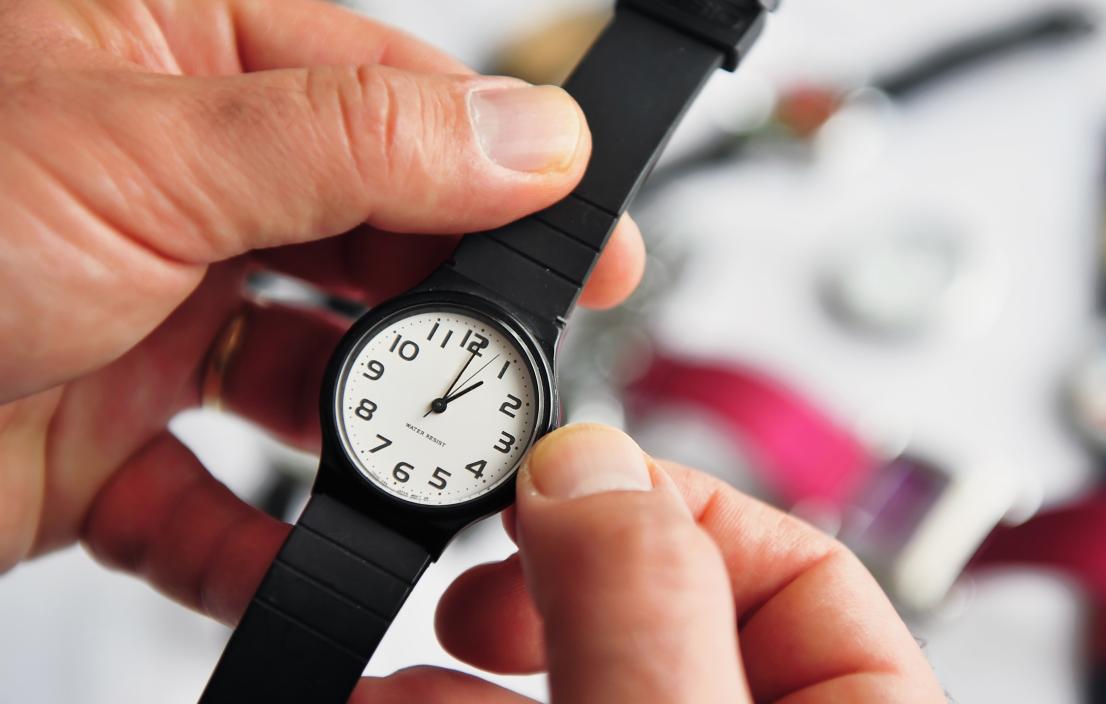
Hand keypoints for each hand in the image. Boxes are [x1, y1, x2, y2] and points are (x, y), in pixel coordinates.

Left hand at [0, 0, 642, 598]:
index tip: (586, 233)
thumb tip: (523, 135)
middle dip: (442, 320)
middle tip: (509, 373)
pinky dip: (259, 550)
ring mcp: (145, 323)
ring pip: (312, 389)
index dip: (501, 167)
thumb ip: (351, 138)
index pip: (389, 101)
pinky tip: (285, 559)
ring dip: (365, 443)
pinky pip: (218, 508)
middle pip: (370, 251)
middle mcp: (174, 194)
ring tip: (416, 474)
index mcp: (178, 68)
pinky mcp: (103, 450)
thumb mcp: (137, 146)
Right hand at [376, 425, 945, 701]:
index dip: (672, 504)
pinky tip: (383, 700)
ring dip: (462, 667)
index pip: (804, 571)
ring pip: (576, 684)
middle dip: (542, 589)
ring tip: (385, 674)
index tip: (558, 487)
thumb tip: (590, 466)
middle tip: (470, 586)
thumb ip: (648, 613)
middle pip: (664, 620)